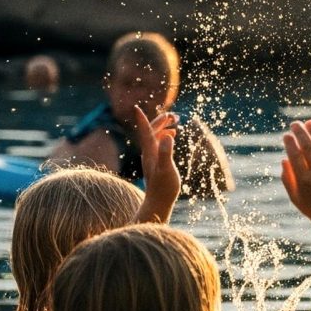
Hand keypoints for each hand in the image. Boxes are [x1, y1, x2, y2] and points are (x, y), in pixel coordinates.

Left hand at [134, 106, 179, 222]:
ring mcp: (152, 157)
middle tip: (173, 115)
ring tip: (175, 122)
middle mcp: (149, 153)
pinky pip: (158, 144)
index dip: (141, 120)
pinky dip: (164, 136)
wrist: (158, 202)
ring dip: (163, 127)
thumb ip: (166, 152)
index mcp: (150, 152)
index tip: (136, 107)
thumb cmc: (164, 188)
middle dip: (160, 120)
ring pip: (155, 137)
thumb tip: (168, 135)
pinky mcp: (156, 162)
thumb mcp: (167, 169)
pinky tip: (172, 136)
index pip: (145, 132)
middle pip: (150, 131)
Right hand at [281, 120, 310, 228]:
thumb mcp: (295, 197)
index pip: (294, 156)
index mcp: (303, 181)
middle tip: (295, 124)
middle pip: (307, 148)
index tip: (286, 135)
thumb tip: (284, 159)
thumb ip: (287, 179)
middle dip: (300, 133)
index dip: (290, 143)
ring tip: (309, 123)